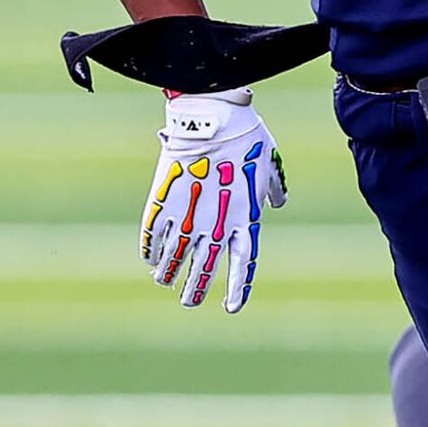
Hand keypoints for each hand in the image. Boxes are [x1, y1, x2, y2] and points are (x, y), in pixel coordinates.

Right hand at [141, 89, 284, 312]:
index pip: (242, 265)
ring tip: (164, 281)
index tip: (230, 308)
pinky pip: (153, 235)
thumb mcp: (270, 164)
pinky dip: (151, 250)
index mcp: (244, 218)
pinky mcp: (163, 203)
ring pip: (175, 257)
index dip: (236, 288)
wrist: (213, 119)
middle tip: (189, 302)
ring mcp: (187, 216)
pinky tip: (149, 259)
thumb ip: (274, 188)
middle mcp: (215, 225)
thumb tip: (278, 202)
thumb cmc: (247, 137)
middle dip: (195, 289)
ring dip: (169, 273)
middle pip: (204, 268)